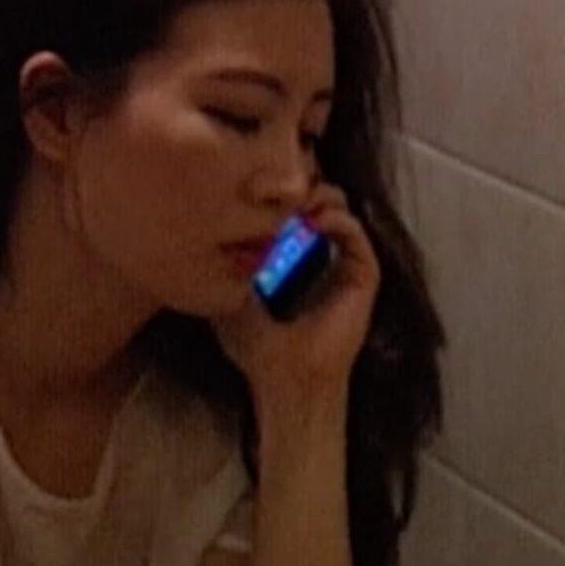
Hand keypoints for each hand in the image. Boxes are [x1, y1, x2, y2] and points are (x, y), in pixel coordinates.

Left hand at [209, 181, 380, 422]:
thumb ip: (222, 265)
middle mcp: (324, 256)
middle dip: (302, 187)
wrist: (284, 378)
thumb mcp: (228, 294)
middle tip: (281, 188)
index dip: (283, 193)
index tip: (260, 186)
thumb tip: (202, 230)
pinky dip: (338, 219)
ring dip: (321, 197)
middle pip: (322, 201)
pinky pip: (358, 235)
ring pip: (342, 210)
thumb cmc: (256, 346)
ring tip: (297, 202)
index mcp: (296, 258)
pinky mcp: (363, 278)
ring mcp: (346, 266)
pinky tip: (315, 221)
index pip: (297, 209)